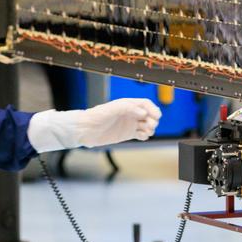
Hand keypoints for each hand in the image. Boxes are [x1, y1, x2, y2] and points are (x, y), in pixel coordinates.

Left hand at [27, 99, 162, 151]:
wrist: (85, 130)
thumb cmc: (96, 116)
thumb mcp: (112, 108)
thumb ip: (128, 108)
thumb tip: (143, 112)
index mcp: (127, 104)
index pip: (145, 104)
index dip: (153, 109)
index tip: (156, 116)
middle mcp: (130, 113)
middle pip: (149, 115)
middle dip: (153, 120)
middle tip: (150, 125)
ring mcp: (129, 124)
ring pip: (147, 125)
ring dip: (151, 128)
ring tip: (146, 132)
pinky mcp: (127, 134)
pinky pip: (141, 134)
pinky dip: (145, 136)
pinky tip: (143, 137)